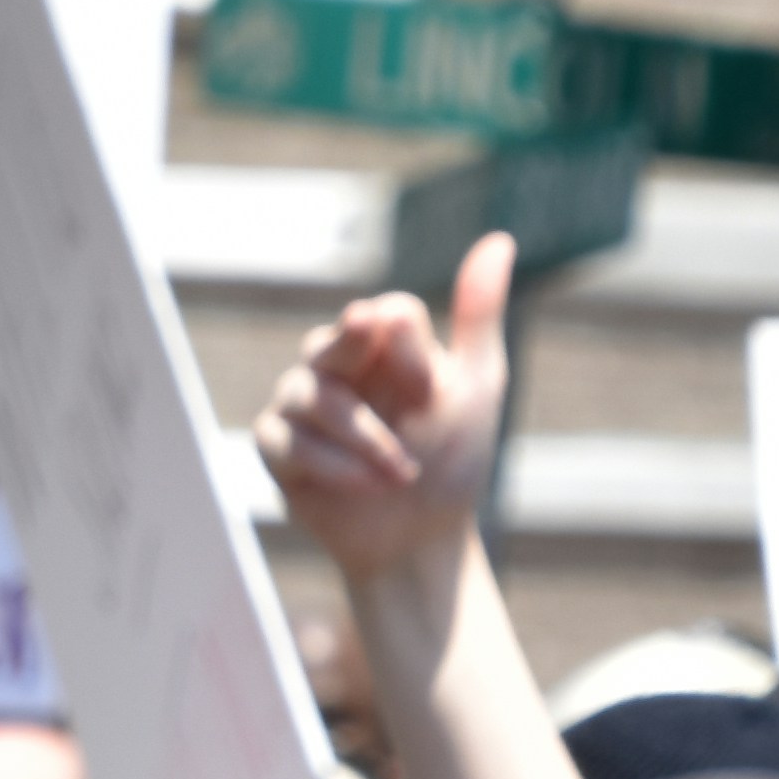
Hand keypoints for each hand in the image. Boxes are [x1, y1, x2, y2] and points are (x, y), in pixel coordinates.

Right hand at [256, 230, 511, 594]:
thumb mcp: (478, 386)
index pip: (383, 315)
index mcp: (382, 345)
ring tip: (400, 475)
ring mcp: (301, 405)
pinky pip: (284, 440)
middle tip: (400, 399)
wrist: (420, 540)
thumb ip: (479, 316)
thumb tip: (500, 239)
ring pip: (309, 394)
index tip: (431, 391)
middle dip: (362, 374)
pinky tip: (369, 486)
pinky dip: (331, 464)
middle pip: (330, 341)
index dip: (407, 350)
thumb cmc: (451, 462)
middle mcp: (336, 366)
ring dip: (362, 438)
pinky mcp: (278, 449)